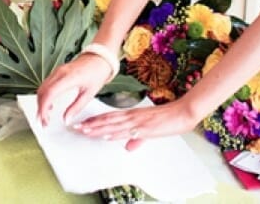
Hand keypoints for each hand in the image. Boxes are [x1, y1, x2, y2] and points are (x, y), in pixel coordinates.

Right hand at [34, 53, 112, 126]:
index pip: (49, 93)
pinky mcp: (57, 71)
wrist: (100, 58)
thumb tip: (66, 120)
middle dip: (40, 108)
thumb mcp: (89, 94)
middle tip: (44, 123)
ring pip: (42, 88)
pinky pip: (46, 84)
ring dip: (41, 103)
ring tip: (46, 117)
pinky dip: (44, 96)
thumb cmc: (97, 73)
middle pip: (42, 92)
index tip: (45, 120)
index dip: (44, 108)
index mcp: (69, 78)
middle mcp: (60, 73)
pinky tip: (50, 106)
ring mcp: (57, 71)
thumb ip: (76, 108)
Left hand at [76, 99, 203, 151]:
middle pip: (108, 120)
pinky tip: (105, 135)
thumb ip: (138, 138)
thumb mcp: (151, 130)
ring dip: (98, 128)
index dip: (96, 120)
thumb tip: (128, 147)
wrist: (183, 112)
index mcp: (133, 115)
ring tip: (84, 130)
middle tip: (76, 127)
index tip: (83, 124)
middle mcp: (133, 116)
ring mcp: (138, 121)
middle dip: (91, 124)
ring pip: (113, 125)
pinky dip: (115, 133)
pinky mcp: (144, 128)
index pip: (110, 117)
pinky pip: (127, 131)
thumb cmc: (169, 119)